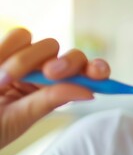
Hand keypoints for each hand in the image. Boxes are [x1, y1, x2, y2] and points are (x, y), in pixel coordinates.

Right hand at [0, 28, 110, 148]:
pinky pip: (18, 36)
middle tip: (51, 74)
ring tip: (3, 81)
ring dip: (27, 60)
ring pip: (43, 43)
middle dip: (65, 62)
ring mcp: (24, 59)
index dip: (96, 69)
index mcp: (55, 89)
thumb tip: (89, 91)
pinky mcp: (5, 49)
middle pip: (69, 54)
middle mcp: (44, 71)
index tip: (100, 74)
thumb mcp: (20, 118)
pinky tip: (0, 73)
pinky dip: (10, 49)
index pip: (84, 73)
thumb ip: (50, 100)